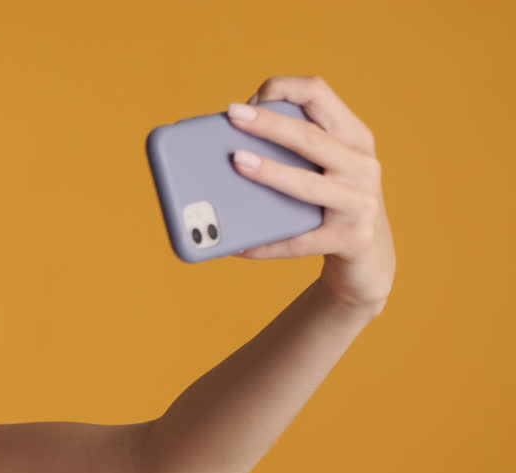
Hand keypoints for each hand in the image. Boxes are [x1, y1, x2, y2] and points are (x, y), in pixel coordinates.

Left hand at [227, 75, 395, 315]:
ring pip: (306, 184)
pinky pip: (298, 242)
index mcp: (353, 136)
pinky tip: (236, 246)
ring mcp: (360, 202)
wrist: (370, 256)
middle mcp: (362, 165)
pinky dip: (265, 244)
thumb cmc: (332, 202)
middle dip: (268, 124)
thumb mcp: (328, 166)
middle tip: (232, 116)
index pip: (320, 93)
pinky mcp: (351, 239)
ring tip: (236, 162)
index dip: (284, 89)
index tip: (250, 100)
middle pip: (310, 137)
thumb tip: (228, 145)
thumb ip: (296, 149)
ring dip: (269, 172)